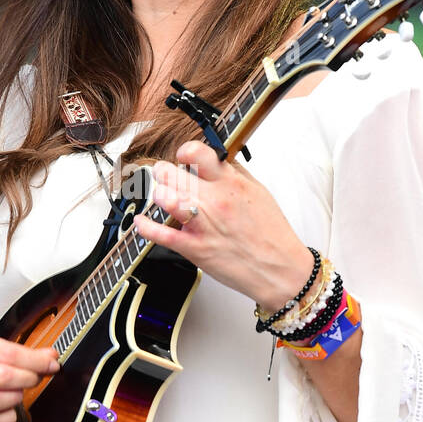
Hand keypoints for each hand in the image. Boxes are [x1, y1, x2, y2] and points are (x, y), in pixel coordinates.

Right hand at [0, 330, 59, 421]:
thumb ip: (17, 351)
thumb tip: (49, 357)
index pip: (9, 353)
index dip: (36, 361)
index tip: (51, 364)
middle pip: (3, 377)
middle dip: (27, 379)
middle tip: (33, 378)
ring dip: (15, 398)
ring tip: (16, 392)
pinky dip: (7, 417)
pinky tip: (7, 408)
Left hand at [132, 140, 315, 311]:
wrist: (280, 270)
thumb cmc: (272, 235)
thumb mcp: (259, 192)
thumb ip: (234, 174)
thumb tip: (216, 159)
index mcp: (230, 184)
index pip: (197, 152)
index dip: (184, 151)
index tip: (182, 157)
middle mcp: (214, 201)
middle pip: (171, 174)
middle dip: (164, 173)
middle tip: (166, 177)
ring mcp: (202, 224)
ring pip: (165, 198)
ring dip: (159, 195)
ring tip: (162, 197)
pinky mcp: (194, 248)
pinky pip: (161, 234)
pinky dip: (145, 227)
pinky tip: (141, 222)